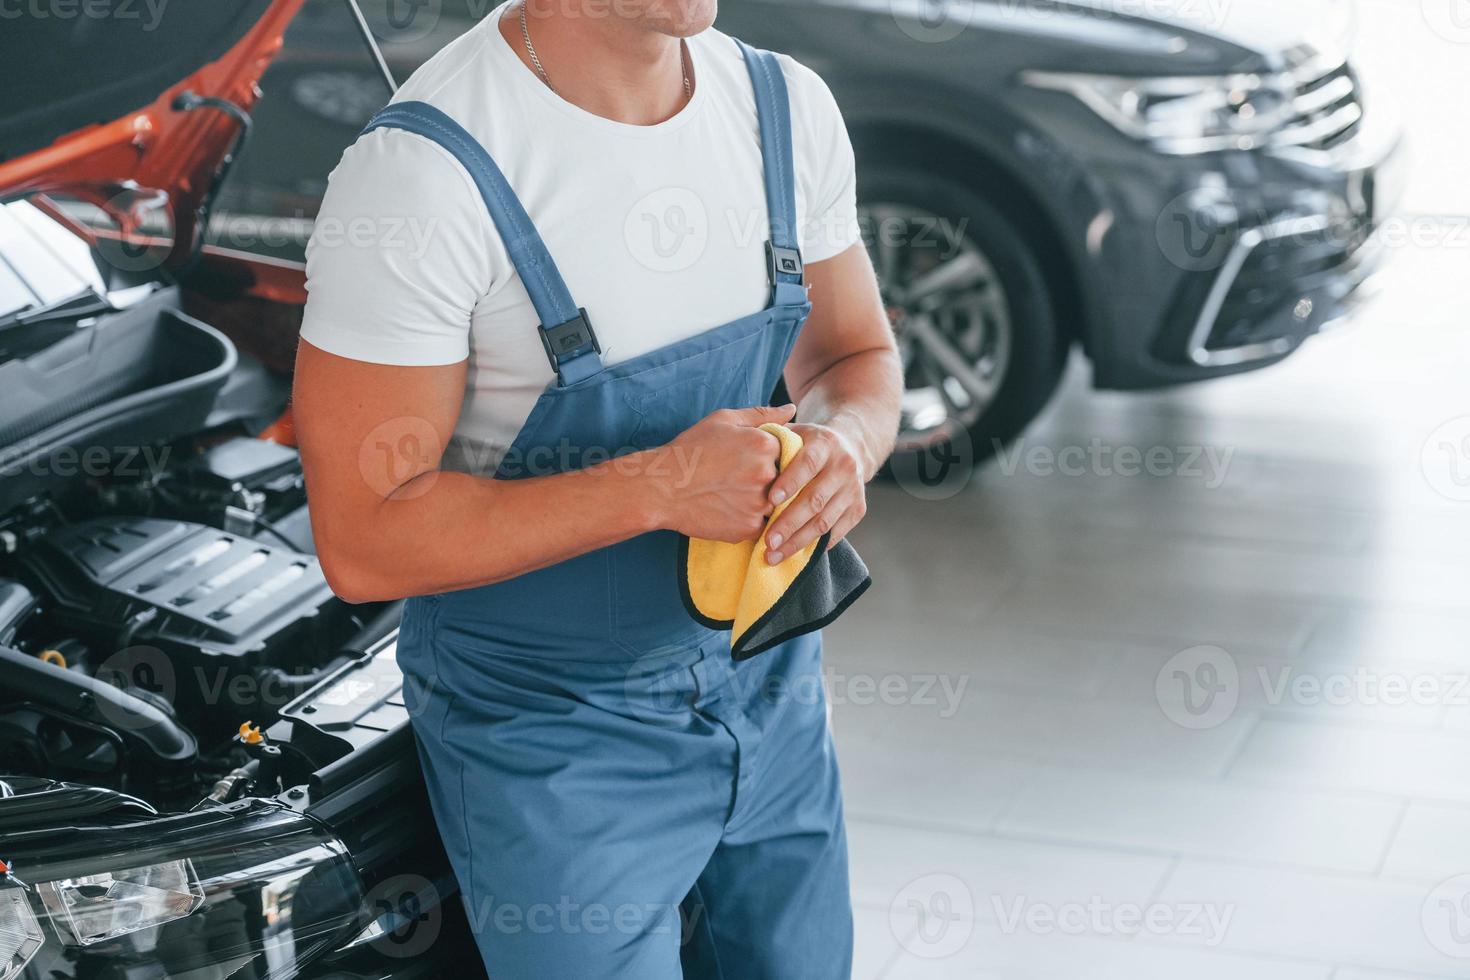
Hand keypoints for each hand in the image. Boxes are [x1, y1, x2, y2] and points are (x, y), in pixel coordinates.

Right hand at [654, 404, 795, 542]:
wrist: (661, 488)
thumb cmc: (690, 450)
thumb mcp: (723, 420)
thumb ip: (762, 414)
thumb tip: (792, 409)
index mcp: (765, 445)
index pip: (786, 451)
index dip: (767, 456)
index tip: (744, 460)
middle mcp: (768, 475)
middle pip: (782, 478)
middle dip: (762, 478)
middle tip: (732, 477)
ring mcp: (760, 504)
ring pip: (772, 503)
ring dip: (757, 499)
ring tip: (728, 493)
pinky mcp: (749, 528)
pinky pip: (760, 524)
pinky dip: (746, 518)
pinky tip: (725, 508)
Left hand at [762, 422, 867, 563]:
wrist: (850, 447)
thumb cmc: (808, 444)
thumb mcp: (795, 432)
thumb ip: (774, 439)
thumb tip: (747, 451)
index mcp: (825, 444)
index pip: (807, 463)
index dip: (790, 482)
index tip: (770, 500)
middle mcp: (843, 466)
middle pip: (815, 499)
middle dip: (789, 523)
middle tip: (768, 541)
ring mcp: (853, 490)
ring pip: (824, 521)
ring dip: (797, 542)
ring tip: (773, 556)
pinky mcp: (858, 509)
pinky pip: (835, 532)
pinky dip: (814, 545)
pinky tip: (793, 555)